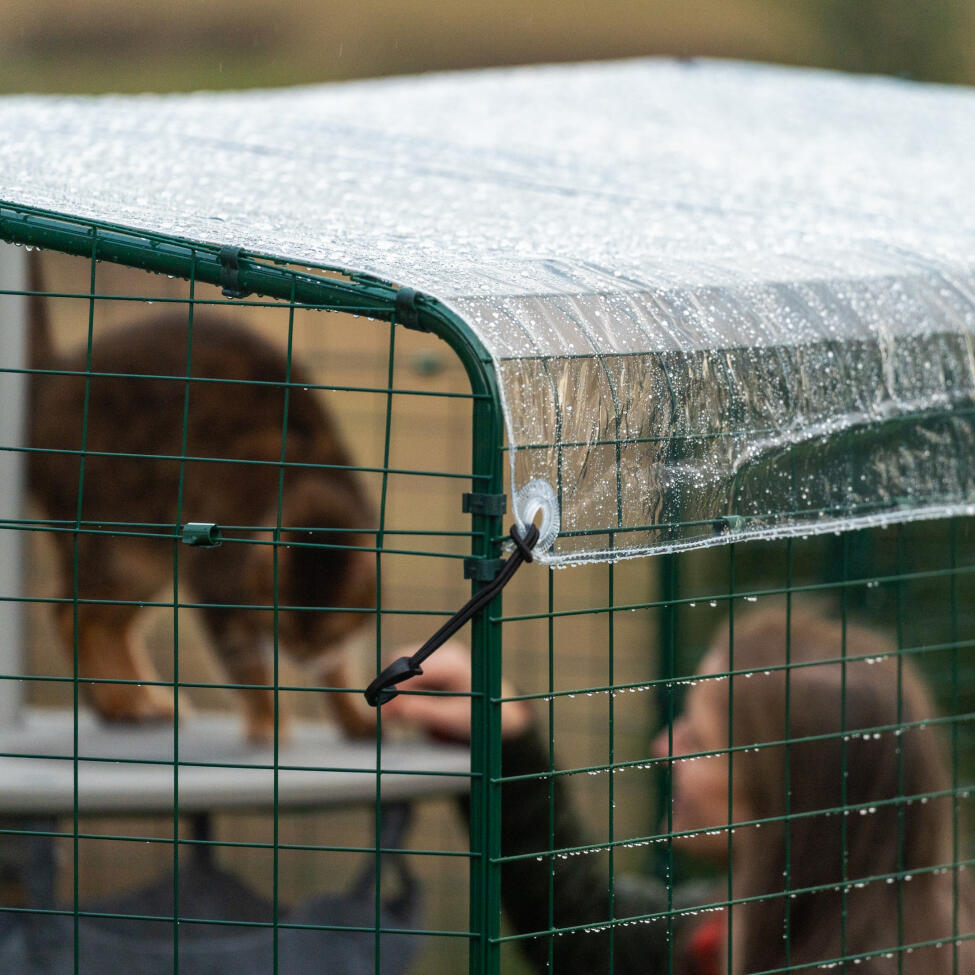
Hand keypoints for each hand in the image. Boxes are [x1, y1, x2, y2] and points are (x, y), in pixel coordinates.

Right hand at [381, 641, 532, 741]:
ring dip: (394, 685)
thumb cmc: (477, 715)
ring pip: (401, 660)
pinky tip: (402, 704)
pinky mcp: (433, 659)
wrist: (495, 709)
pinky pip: (406, 666)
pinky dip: (400, 684)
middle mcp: (445, 652)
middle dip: (391, 685)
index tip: (382, 708)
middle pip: (403, 658)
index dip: (394, 686)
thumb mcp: (453, 718)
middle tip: (383, 714)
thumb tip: (392, 708)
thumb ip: (423, 711)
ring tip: (392, 712)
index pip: (415, 667)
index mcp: (454, 664)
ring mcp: (439, 653)